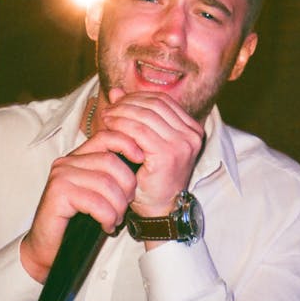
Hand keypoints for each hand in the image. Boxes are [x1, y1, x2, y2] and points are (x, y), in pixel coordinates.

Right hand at [19, 129, 142, 282]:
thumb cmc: (76, 221)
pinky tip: (106, 226)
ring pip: (106, 183)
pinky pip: (96, 202)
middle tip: (125, 207)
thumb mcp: (97, 193)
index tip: (141, 159)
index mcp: (77, 157)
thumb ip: (110, 175)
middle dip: (127, 186)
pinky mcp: (58, 194)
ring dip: (118, 207)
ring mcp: (60, 176)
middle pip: (110, 161)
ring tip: (115, 220)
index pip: (106, 137)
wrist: (49, 248)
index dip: (127, 143)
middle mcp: (67, 162)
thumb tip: (139, 161)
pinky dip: (107, 217)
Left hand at [99, 87, 203, 217]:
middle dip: (128, 103)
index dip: (138, 97)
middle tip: (109, 107)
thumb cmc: (152, 177)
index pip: (162, 101)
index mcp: (192, 128)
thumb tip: (116, 90)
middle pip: (154, 105)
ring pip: (145, 115)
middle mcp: (192, 134)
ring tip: (107, 116)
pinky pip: (139, 130)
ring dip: (122, 112)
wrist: (160, 209)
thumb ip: (134, 114)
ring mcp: (182, 143)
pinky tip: (109, 127)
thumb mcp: (144, 140)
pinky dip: (122, 125)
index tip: (118, 100)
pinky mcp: (168, 153)